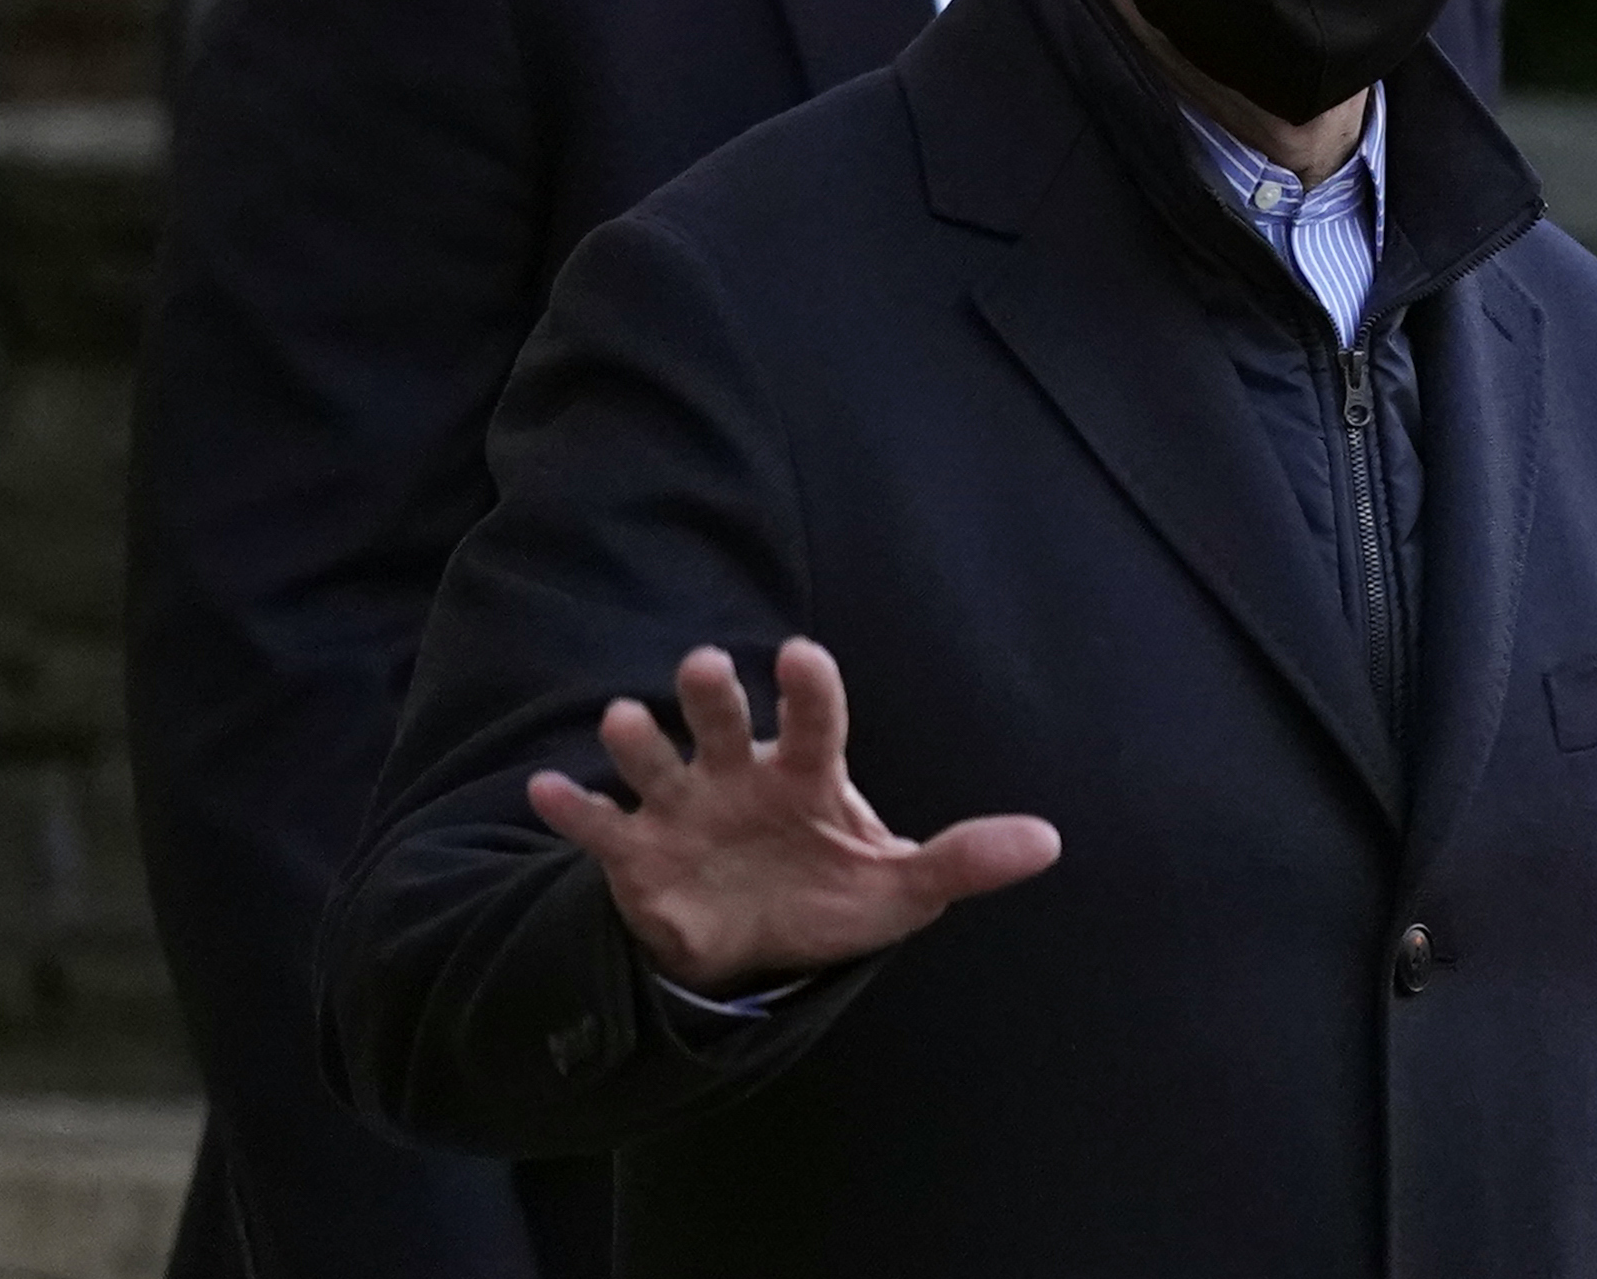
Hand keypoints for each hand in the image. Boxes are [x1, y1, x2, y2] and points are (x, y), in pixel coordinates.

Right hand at [527, 638, 1061, 996]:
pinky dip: (572, 809)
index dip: (808, 688)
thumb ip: (965, 860)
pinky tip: (546, 791)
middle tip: (707, 667)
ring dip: (636, 741)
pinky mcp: (637, 855)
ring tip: (622, 721)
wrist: (756, 940)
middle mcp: (737, 772)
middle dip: (712, 694)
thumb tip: (1050, 841)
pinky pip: (600, 826)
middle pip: (722, 719)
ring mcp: (682, 808)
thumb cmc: (830, 891)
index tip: (800, 655)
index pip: (814, 719)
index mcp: (805, 771)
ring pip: (654, 760)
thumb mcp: (901, 888)